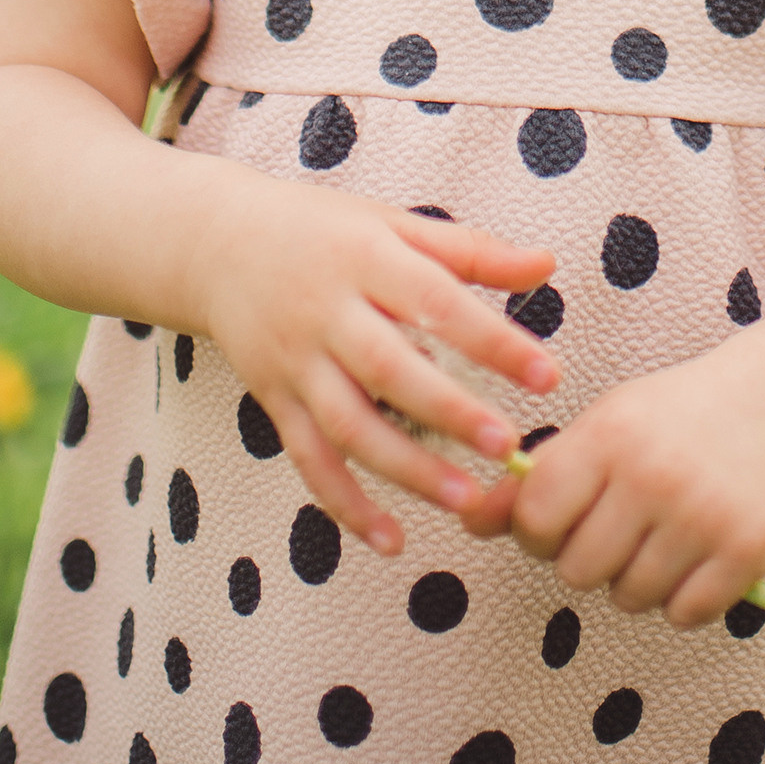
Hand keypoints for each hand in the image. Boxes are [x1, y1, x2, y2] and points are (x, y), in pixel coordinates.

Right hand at [196, 170, 560, 556]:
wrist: (217, 244)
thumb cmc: (322, 231)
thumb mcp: (393, 224)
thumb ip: (470, 250)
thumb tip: (546, 265)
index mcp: (366, 259)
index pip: (436, 301)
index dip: (492, 340)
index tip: (546, 375)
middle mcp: (327, 313)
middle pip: (389, 369)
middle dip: (449, 412)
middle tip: (506, 445)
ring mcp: (296, 361)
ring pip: (350, 425)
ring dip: (406, 469)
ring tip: (464, 499)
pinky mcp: (273, 400)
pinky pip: (309, 459)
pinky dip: (345, 504)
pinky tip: (390, 539)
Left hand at [480, 352, 764, 629]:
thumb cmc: (664, 422)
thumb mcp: (596, 431)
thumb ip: (533, 481)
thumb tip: (467, 521)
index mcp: (609, 437)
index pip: (536, 519)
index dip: (538, 530)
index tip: (563, 516)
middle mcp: (653, 476)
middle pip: (578, 571)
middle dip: (587, 557)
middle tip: (617, 525)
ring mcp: (701, 516)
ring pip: (630, 598)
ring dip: (636, 579)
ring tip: (658, 534)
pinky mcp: (744, 552)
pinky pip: (684, 615)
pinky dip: (683, 598)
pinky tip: (693, 555)